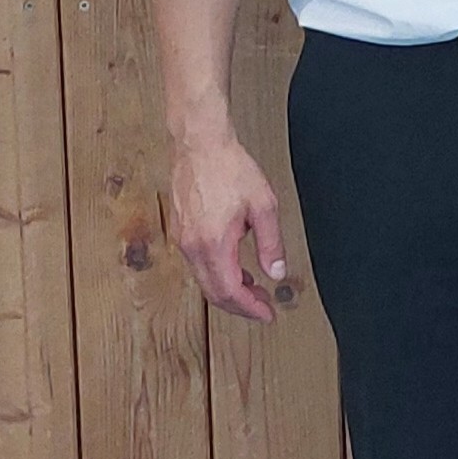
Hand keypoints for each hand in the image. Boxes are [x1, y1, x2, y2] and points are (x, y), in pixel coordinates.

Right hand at [169, 130, 289, 321]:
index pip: (229, 291)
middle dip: (240, 304)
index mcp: (213, 243)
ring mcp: (182, 239)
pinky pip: (198, 263)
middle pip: (213, 292)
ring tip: (254, 287)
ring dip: (229, 288)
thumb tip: (277, 273)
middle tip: (263, 306)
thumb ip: (271, 244)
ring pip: (204, 279)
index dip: (249, 308)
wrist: (200, 144)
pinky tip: (235, 266)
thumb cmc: (229, 168)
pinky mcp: (180, 230)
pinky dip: (217, 273)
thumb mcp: (264, 206)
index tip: (266, 314)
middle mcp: (192, 246)